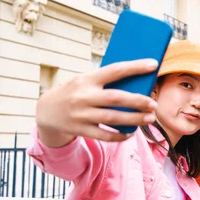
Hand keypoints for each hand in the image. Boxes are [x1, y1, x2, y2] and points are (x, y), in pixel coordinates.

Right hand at [36, 59, 158, 146]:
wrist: (46, 111)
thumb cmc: (75, 92)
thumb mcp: (85, 81)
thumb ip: (106, 83)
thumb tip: (138, 85)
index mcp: (87, 79)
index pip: (115, 70)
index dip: (135, 67)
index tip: (153, 64)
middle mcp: (83, 96)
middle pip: (116, 98)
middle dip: (138, 101)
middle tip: (154, 104)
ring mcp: (81, 115)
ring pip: (113, 118)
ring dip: (134, 119)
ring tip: (150, 118)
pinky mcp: (80, 130)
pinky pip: (105, 135)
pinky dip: (120, 135)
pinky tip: (132, 132)